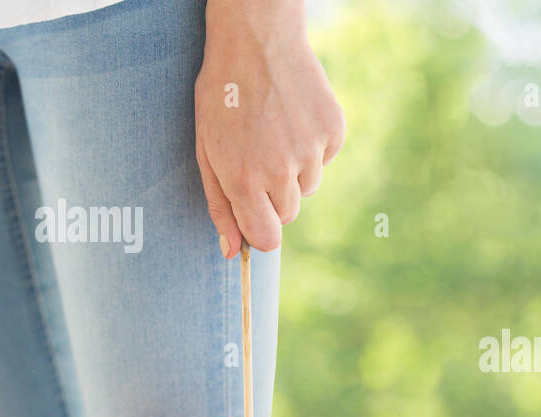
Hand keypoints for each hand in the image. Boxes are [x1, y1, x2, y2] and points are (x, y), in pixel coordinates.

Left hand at [195, 0, 344, 256]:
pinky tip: (293, 118)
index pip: (268, 239)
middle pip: (287, 214)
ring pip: (307, 187)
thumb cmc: (222, 97)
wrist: (256, 41)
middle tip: (257, 156)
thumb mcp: (207, 151)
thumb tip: (231, 252)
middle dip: (272, 196)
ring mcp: (310, 152)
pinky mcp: (333, 133)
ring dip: (293, 170)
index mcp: (243, 180)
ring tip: (274, 131)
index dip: (261, 231)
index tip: (256, 217)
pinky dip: (312, 146)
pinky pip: (325, 159)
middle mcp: (280, 171)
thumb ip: (220, 205)